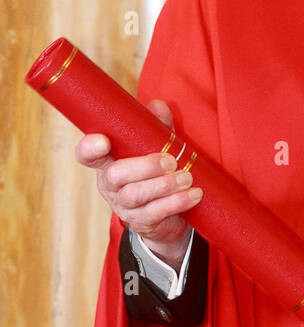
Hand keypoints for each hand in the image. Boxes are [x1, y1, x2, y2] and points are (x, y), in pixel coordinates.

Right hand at [74, 99, 201, 270]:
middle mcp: (111, 185)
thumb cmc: (158, 173)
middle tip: (171, 161)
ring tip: (187, 178)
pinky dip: (177, 202)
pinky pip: (156, 213)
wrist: (167, 216)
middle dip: (144, 166)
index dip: (88, 148)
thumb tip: (157, 105)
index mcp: (108, 162)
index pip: (86, 155)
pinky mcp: (142, 222)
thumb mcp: (156, 146)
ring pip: (136, 195)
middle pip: (115, 176)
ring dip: (164, 185)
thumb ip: (156, 126)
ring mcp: (124, 206)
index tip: (102, 140)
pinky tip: (194, 194)